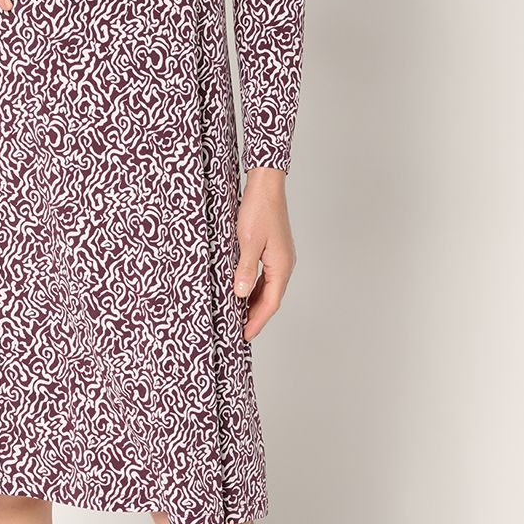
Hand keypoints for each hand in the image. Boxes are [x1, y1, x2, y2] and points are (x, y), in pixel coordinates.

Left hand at [233, 168, 294, 340]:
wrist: (266, 186)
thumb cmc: (258, 210)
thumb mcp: (248, 242)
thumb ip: (245, 269)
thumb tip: (241, 295)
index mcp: (281, 266)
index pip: (270, 303)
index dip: (257, 322)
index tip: (244, 336)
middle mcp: (284, 265)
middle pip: (271, 299)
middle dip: (255, 317)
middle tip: (239, 332)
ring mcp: (280, 258)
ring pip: (268, 289)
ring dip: (254, 304)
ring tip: (239, 317)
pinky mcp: (274, 251)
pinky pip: (265, 277)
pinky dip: (254, 289)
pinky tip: (243, 292)